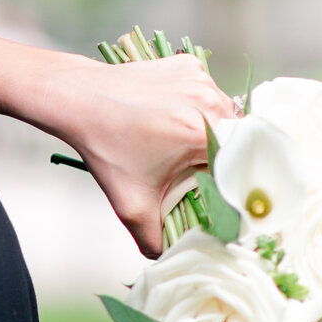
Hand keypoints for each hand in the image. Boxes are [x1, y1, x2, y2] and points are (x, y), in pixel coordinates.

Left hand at [44, 53, 236, 256]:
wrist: (78, 98)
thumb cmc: (104, 147)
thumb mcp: (130, 202)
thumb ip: (153, 238)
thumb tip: (167, 257)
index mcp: (203, 133)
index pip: (243, 162)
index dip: (239, 179)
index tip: (227, 190)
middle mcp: (209, 100)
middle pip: (237, 137)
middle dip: (225, 157)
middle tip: (203, 171)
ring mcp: (200, 78)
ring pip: (224, 112)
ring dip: (212, 130)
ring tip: (183, 144)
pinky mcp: (190, 65)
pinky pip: (208, 91)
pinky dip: (198, 106)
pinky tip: (174, 117)